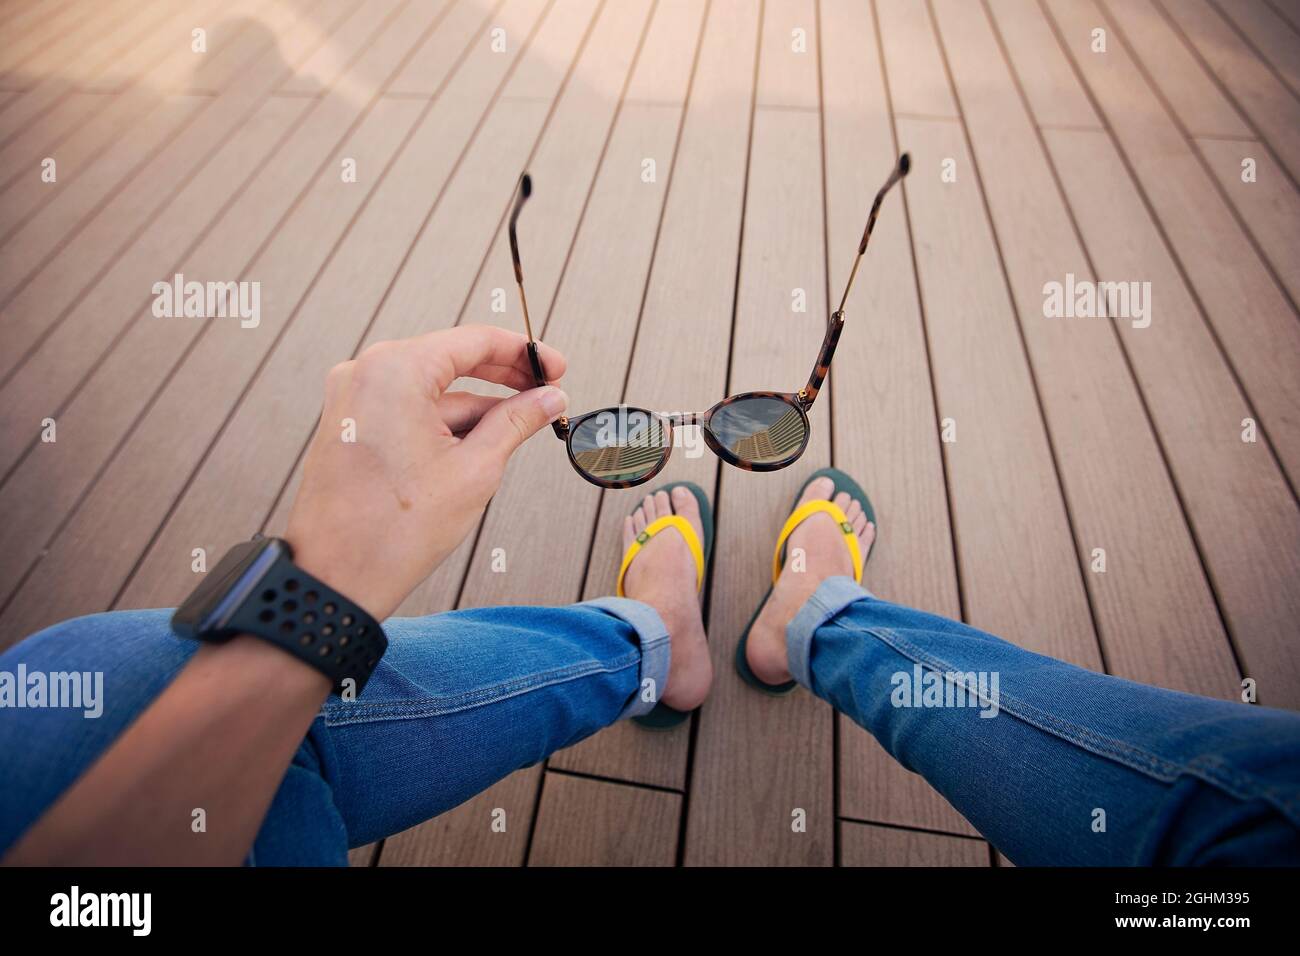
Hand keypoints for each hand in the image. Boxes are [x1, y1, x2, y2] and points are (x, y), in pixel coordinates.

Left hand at [284, 325, 567, 619]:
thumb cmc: (392, 531)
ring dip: (477, 407)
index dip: (524, 352)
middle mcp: (366, 372)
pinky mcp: (350, 422)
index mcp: (395, 370)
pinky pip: (408, 408)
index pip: (473, 341)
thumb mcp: (474, 470)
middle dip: (502, 379)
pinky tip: (478, 446)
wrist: (335, 577)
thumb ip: (516, 423)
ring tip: (518, 432)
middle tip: (545, 394)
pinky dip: (444, 422)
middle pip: (451, 359)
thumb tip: (548, 400)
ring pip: (432, 389)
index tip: (555, 367)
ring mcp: (353, 397)